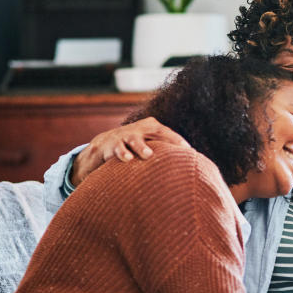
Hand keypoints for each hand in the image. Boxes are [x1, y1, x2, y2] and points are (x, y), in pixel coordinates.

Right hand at [70, 117, 187, 186]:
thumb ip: (163, 151)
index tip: (189, 149)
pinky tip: (128, 159)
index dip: (177, 140)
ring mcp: (125, 135)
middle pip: (156, 131)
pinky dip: (123, 153)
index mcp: (151, 127)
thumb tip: (187, 164)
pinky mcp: (112, 144)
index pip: (167, 132)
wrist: (103, 145)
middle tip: (180, 149)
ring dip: (141, 147)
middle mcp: (139, 129)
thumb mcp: (148, 145)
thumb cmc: (133, 148)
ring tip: (148, 155)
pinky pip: (118, 148)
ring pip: (135, 140)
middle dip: (168, 139)